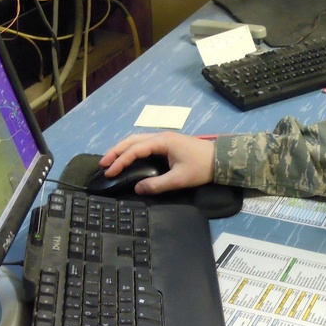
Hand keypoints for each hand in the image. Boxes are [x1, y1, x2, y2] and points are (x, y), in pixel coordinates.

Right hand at [99, 132, 215, 194]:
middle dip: (116, 151)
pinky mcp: (168, 143)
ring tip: (111, 160)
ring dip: (123, 149)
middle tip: (103, 163)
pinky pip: (145, 143)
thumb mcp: (179, 179)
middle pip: (132, 140)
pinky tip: (129, 158)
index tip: (109, 172)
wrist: (221, 159)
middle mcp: (161, 136)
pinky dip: (133, 149)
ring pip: (138, 140)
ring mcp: (164, 139)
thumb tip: (137, 188)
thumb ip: (157, 184)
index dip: (120, 161)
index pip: (135, 150)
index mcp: (162, 142)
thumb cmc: (201, 167)